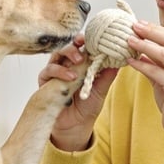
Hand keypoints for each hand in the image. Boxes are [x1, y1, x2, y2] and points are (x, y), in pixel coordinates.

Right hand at [39, 34, 118, 151]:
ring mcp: (54, 72)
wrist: (76, 126)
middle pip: (67, 47)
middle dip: (75, 45)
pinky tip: (70, 76)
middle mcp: (66, 65)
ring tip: (79, 62)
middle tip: (83, 46)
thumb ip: (107, 75)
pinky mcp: (45, 82)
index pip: (81, 47)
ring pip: (56, 55)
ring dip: (67, 55)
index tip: (93, 37)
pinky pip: (48, 71)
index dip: (86, 40)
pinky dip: (59, 71)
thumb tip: (118, 60)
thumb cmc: (88, 107)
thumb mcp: (101, 89)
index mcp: (80, 64)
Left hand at [124, 20, 163, 155]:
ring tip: (129, 40)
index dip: (157, 29)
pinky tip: (130, 61)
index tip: (141, 24)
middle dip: (151, 32)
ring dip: (145, 45)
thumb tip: (141, 48)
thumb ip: (158, 64)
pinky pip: (157, 72)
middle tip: (134, 26)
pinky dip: (142, 65)